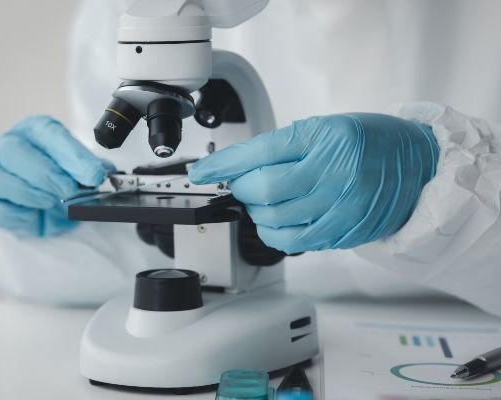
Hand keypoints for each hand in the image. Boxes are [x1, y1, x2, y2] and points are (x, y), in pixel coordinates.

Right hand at [0, 115, 108, 236]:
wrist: (48, 208)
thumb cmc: (62, 182)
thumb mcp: (81, 173)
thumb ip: (90, 171)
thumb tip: (102, 173)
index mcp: (35, 131)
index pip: (48, 134)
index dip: (71, 155)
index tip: (94, 175)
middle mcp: (8, 146)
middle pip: (12, 150)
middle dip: (44, 173)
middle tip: (68, 190)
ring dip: (25, 191)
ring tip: (49, 202)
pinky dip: (12, 214)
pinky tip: (32, 216)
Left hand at [189, 113, 439, 252]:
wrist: (417, 164)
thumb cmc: (369, 142)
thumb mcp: (325, 128)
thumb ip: (282, 147)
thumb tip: (236, 167)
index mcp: (324, 138)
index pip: (260, 151)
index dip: (223, 164)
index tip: (201, 171)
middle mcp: (333, 171)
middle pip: (262, 188)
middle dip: (241, 187)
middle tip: (243, 182)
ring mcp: (339, 205)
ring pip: (273, 217)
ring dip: (256, 209)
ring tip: (264, 198)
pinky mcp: (342, 231)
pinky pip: (293, 240)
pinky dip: (273, 232)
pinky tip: (275, 220)